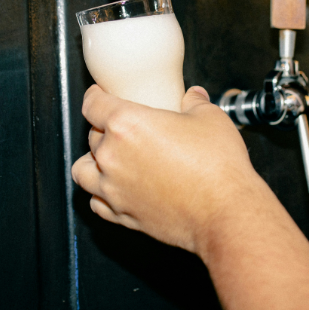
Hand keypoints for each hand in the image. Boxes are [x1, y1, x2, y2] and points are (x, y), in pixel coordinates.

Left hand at [72, 84, 265, 254]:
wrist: (225, 212)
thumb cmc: (217, 167)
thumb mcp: (210, 118)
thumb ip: (195, 103)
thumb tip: (193, 97)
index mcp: (127, 124)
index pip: (92, 104)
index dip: (95, 95)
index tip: (100, 94)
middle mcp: (113, 156)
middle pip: (91, 135)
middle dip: (104, 128)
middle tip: (124, 128)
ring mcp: (114, 189)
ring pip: (83, 170)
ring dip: (93, 161)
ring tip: (108, 158)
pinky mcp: (122, 215)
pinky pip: (96, 203)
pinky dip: (101, 194)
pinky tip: (115, 188)